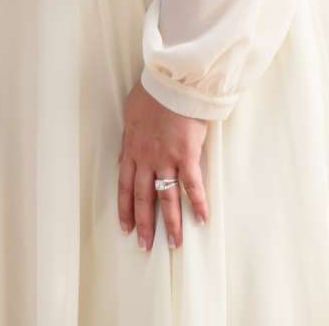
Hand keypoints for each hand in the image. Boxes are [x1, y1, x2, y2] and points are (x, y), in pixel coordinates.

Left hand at [117, 81, 208, 250]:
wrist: (171, 82)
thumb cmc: (152, 92)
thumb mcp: (130, 113)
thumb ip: (129, 135)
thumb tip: (125, 149)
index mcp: (131, 149)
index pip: (124, 186)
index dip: (125, 208)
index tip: (125, 227)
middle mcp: (146, 159)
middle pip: (143, 198)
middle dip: (144, 224)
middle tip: (144, 246)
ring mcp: (166, 159)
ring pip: (166, 198)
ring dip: (170, 223)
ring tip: (174, 244)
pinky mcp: (186, 155)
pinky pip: (193, 186)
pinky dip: (198, 204)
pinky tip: (203, 220)